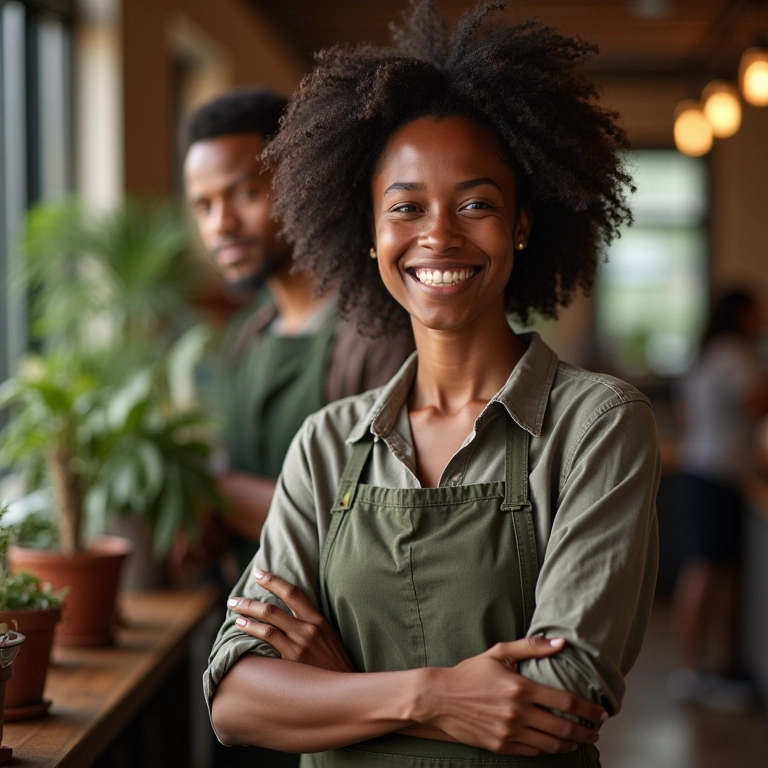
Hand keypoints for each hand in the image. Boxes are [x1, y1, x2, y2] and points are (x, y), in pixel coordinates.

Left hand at [227, 568, 355, 672]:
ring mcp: (300, 643)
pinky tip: (241, 628)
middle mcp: (309, 628)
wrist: (345, 690)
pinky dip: (252, 630)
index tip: (258, 572)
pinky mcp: (293, 659)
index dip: (273, 580)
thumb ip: (311, 625)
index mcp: (319, 620)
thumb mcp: (329, 639)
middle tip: (233, 598)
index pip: (293, 592)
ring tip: (234, 611)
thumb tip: (289, 616)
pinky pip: (269, 639)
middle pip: (274, 607)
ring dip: (247, 613)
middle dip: (250, 600)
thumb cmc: (334, 665)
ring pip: (268, 621)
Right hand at [419, 636, 605, 756]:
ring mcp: (510, 732)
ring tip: (579, 740)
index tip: (601, 712)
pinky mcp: (501, 746)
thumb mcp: (499, 653)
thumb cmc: (470, 673)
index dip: (589, 709)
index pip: (566, 701)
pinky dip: (548, 750)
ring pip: (551, 744)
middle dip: (586, 731)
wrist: (440, 698)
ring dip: (571, 744)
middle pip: (564, 727)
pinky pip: (533, 753)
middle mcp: (518, 713)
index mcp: (520, 688)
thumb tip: (560, 643)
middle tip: (596, 731)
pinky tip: (554, 744)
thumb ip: (531, 647)